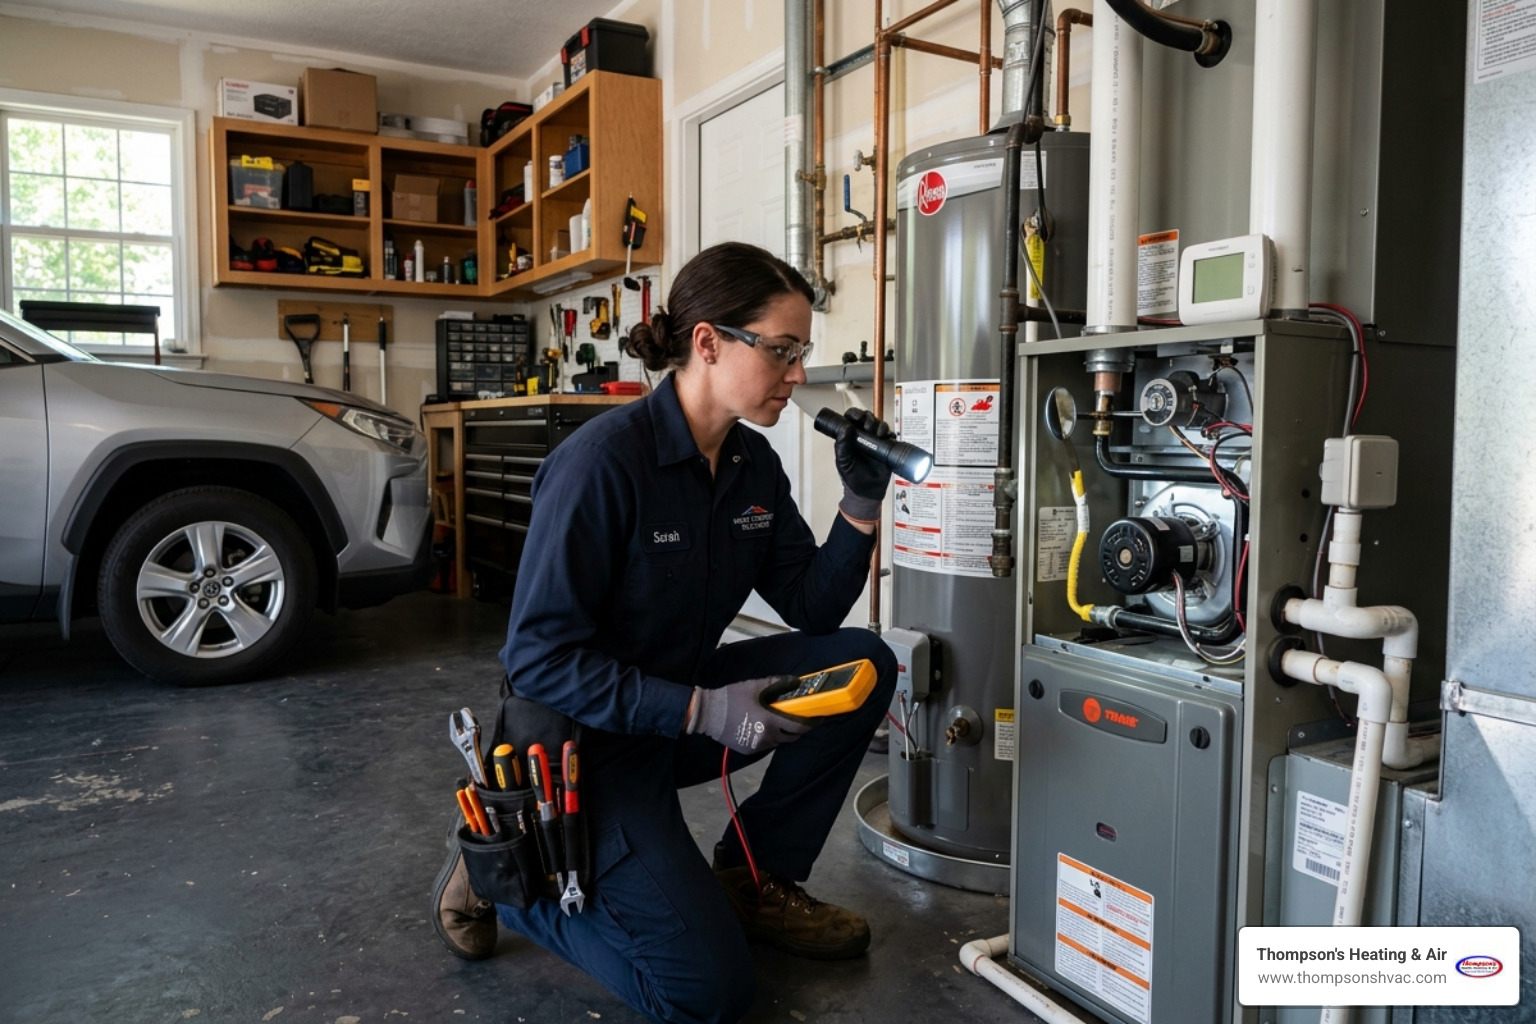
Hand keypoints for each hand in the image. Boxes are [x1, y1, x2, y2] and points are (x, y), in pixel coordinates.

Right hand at [687, 676, 812, 754]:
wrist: (707, 713)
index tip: (817, 719)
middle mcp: (766, 736)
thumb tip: (795, 681)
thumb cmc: (731, 697)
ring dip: (783, 734)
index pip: (797, 726)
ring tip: (780, 723)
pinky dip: (770, 738)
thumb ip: (777, 683)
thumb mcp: (754, 686)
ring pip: (779, 742)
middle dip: (798, 730)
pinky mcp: (748, 750)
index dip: (810, 723)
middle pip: (791, 737)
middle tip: (799, 720)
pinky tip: (765, 728)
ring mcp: (757, 745)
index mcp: (769, 721)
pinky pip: (766, 745)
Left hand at [835, 408, 894, 521]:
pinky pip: (890, 436)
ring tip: (878, 434)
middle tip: (868, 426)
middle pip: (867, 418)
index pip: (852, 419)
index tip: (857, 418)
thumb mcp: (843, 461)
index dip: (855, 414)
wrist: (867, 492)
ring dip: (879, 425)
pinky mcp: (887, 448)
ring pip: (879, 425)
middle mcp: (863, 437)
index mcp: (850, 437)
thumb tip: (845, 427)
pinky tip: (886, 438)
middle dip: (868, 418)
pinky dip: (889, 434)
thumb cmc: (852, 477)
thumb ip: (842, 445)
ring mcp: (876, 441)